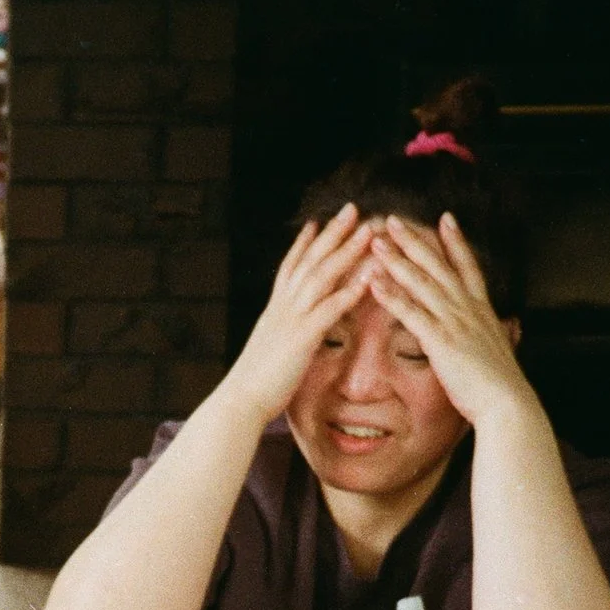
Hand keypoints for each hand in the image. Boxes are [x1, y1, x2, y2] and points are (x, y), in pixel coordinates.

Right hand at [217, 204, 377, 422]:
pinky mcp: (301, 339)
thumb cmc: (255, 383)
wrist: (240, 401)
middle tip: (353, 208)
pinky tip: (369, 278)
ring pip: (321, 276)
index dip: (304, 243)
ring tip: (368, 230)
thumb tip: (288, 331)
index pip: (290, 267)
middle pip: (310, 261)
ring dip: (347, 251)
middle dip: (332, 233)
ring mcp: (291, 320)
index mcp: (275, 310)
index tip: (318, 222)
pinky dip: (349, 291)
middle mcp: (282, 307)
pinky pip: (329, 310)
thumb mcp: (269, 349)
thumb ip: (282, 334)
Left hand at [364, 214, 538, 425]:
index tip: (446, 219)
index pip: (468, 267)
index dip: (456, 242)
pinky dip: (392, 295)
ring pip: (421, 282)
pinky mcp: (440, 340)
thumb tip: (511, 327)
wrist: (507, 403)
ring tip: (376, 241)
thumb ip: (503, 334)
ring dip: (397, 259)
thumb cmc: (502, 385)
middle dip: (415, 240)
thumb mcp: (504, 351)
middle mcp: (468, 309)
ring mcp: (454, 322)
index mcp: (482, 310)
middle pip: (438, 266)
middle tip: (394, 220)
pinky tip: (374, 282)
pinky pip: (411, 312)